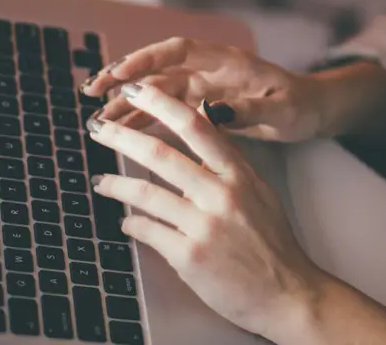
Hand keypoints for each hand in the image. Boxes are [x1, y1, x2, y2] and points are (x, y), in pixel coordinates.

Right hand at [80, 37, 324, 142]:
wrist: (310, 110)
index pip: (178, 51)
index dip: (146, 59)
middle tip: (90, 92)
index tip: (120, 74)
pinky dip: (143, 120)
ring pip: (155, 93)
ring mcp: (202, 87)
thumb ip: (247, 110)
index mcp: (226, 62)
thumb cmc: (299, 105)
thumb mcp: (281, 110)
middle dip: (122, 78)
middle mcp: (208, 70)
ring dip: (126, 103)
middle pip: (157, 69)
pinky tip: (121, 133)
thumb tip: (210, 111)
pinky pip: (165, 111)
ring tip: (97, 121)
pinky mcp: (201, 106)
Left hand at [88, 82, 327, 342]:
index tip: (135, 91)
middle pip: (161, 154)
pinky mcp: (189, 258)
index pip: (196, 126)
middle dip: (121, 136)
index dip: (160, 104)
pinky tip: (127, 221)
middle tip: (97, 127)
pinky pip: (147, 231)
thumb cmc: (271, 243)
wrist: (288, 294)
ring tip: (100, 181)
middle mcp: (222, 195)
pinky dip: (132, 223)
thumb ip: (228, 163)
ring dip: (115, 184)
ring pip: (145, 193)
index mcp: (239, 174)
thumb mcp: (259, 192)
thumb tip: (203, 123)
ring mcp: (204, 227)